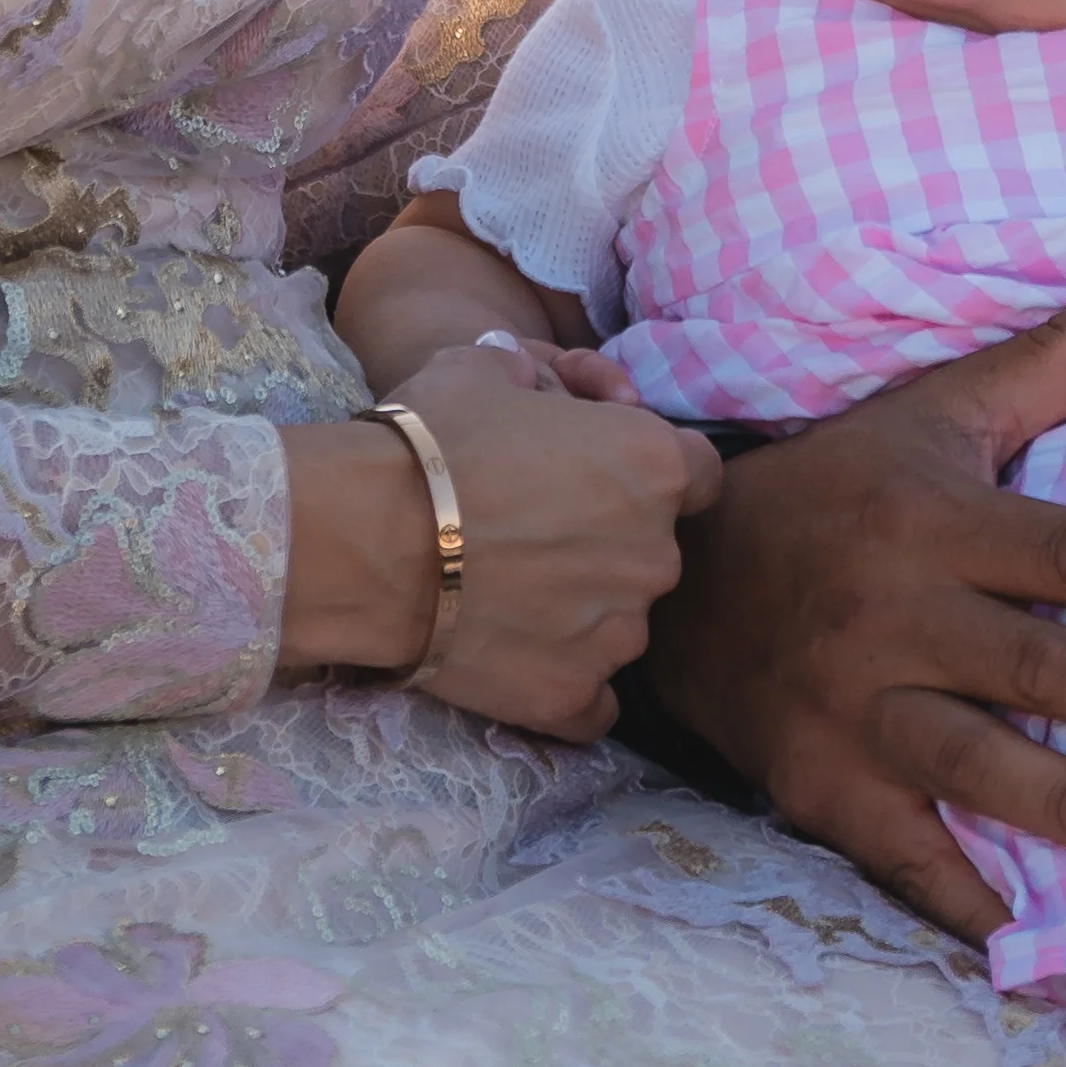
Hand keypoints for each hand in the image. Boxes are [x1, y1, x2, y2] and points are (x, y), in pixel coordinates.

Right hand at [390, 337, 722, 740]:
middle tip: (535, 532)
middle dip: (609, 541)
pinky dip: (566, 680)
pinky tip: (522, 657)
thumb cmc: (434, 440)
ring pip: (621, 622)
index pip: (699, 473)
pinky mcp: (572, 696)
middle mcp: (656, 556)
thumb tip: (555, 394)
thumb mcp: (491, 366)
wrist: (367, 538)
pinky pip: (592, 700)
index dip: (652, 471)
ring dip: (584, 609)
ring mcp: (619, 635)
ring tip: (509, 594)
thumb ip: (547, 380)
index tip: (603, 476)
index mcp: (655, 466)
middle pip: (654, 551)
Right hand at [642, 252, 1065, 939]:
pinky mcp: (815, 786)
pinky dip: (962, 900)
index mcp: (935, 520)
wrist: (680, 580)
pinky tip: (1039, 947)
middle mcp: (893, 614)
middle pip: (1030, 664)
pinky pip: (896, 853)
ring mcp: (850, 710)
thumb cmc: (841, 488)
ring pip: (968, 765)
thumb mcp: (940, 411)